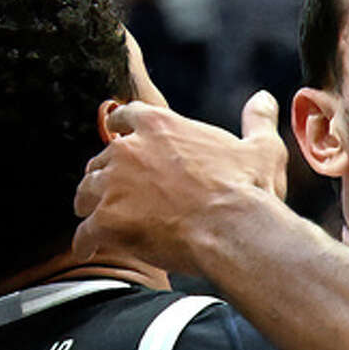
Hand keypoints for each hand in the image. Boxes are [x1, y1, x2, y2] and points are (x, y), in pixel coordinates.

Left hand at [72, 92, 287, 273]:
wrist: (233, 229)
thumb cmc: (247, 190)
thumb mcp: (261, 149)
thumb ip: (258, 121)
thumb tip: (264, 99)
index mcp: (159, 125)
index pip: (123, 117)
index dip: (120, 129)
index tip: (119, 137)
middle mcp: (128, 149)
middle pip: (100, 160)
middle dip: (106, 176)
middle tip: (116, 194)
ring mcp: (114, 185)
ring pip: (85, 193)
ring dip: (91, 206)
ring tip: (97, 222)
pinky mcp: (107, 221)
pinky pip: (84, 234)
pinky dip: (86, 242)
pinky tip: (90, 250)